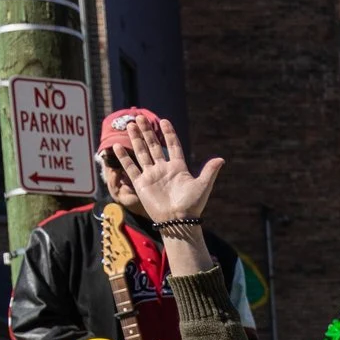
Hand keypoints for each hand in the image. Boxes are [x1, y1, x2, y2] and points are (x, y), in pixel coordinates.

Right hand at [101, 117, 222, 225]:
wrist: (178, 222)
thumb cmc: (192, 206)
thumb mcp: (203, 186)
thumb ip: (210, 171)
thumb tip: (221, 159)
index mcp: (178, 168)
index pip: (173, 146)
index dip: (169, 134)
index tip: (164, 121)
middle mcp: (164, 170)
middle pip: (154, 146)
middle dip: (147, 132)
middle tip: (141, 117)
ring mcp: (152, 176)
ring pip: (142, 153)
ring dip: (136, 139)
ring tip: (130, 124)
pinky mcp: (141, 184)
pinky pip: (131, 168)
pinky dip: (124, 157)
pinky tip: (117, 146)